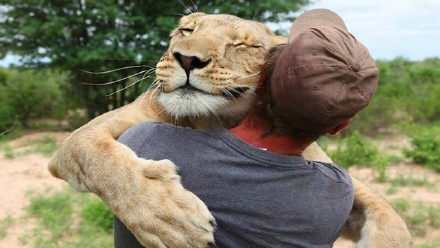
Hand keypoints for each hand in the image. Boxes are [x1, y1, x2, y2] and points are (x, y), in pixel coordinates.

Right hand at [99, 159, 215, 247]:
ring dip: (186, 245)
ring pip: (170, 237)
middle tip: (211, 242)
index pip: (186, 205)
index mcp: (160, 191)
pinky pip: (152, 243)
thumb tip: (177, 175)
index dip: (200, 215)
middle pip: (181, 224)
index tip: (213, 223)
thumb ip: (165, 171)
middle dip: (198, 235)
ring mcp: (145, 220)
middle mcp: (154, 208)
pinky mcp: (136, 227)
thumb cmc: (131, 165)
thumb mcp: (151, 164)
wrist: (103, 171)